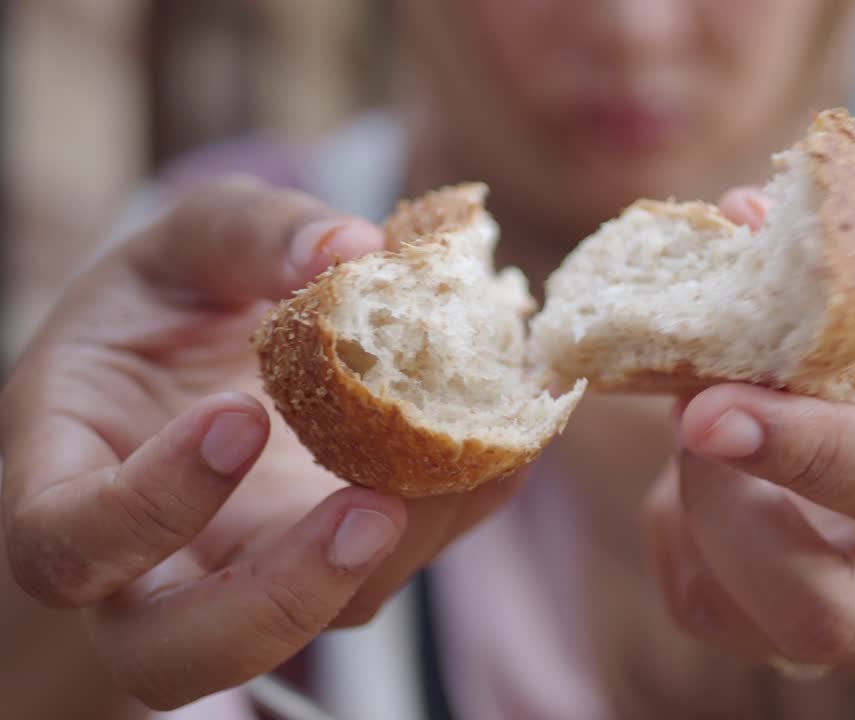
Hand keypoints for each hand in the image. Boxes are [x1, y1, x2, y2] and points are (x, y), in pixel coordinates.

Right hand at [1, 177, 516, 708]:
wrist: (199, 364)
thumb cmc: (163, 310)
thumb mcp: (183, 250)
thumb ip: (248, 235)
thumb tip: (353, 248)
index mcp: (66, 484)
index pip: (69, 544)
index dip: (149, 505)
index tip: (240, 417)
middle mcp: (151, 567)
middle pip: (179, 656)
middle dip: (282, 598)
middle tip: (373, 511)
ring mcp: (248, 582)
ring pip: (317, 625)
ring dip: (407, 548)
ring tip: (483, 444)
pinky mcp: (335, 569)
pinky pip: (397, 571)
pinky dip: (464, 509)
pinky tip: (515, 435)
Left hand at [646, 188, 854, 668]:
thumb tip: (743, 210)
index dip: (806, 449)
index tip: (707, 404)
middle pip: (830, 618)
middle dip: (728, 515)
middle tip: (691, 415)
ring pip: (741, 621)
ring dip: (689, 507)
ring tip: (704, 415)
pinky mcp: (795, 639)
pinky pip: (700, 604)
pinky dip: (675, 525)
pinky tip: (709, 466)